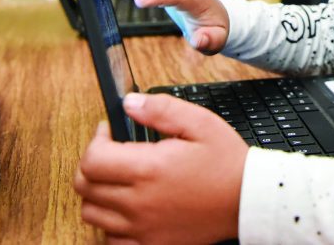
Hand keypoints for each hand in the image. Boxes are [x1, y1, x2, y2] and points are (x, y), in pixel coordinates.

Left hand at [74, 92, 248, 243]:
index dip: (95, 140)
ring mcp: (142, 228)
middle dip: (92, 163)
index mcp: (149, 169)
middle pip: (84, 186)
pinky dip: (111, 223)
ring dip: (98, 193)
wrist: (248, 201)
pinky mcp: (150, 244)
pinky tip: (127, 208)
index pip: (92, 159)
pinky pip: (110, 239)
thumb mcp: (200, 123)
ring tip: (118, 179)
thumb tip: (129, 103)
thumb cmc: (226, 163)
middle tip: (110, 153)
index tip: (107, 133)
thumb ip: (161, 109)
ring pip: (92, 213)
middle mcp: (139, 202)